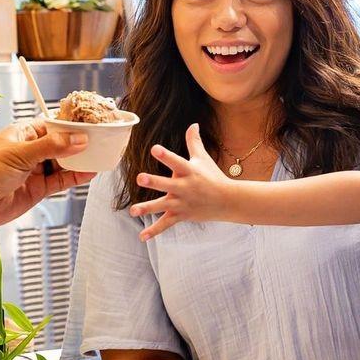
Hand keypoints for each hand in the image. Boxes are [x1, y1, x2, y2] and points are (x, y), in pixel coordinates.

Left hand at [0, 121, 91, 232]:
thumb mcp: (19, 155)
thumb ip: (51, 147)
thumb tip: (79, 140)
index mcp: (22, 134)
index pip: (52, 125)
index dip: (71, 125)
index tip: (91, 124)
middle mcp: (29, 151)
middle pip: (61, 144)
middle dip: (80, 143)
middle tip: (101, 140)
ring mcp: (34, 171)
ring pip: (63, 163)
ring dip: (80, 161)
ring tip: (100, 156)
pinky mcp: (37, 190)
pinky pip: (61, 181)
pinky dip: (75, 178)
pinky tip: (90, 173)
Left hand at [129, 123, 237, 240]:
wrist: (227, 201)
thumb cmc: (212, 176)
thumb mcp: (203, 158)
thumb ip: (194, 141)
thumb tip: (193, 123)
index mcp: (189, 171)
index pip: (176, 161)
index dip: (166, 155)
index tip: (154, 149)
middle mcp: (185, 187)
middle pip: (167, 184)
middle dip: (154, 181)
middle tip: (140, 177)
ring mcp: (182, 203)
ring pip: (163, 206)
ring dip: (148, 208)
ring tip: (133, 210)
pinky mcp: (181, 215)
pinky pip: (166, 224)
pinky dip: (154, 231)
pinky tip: (142, 237)